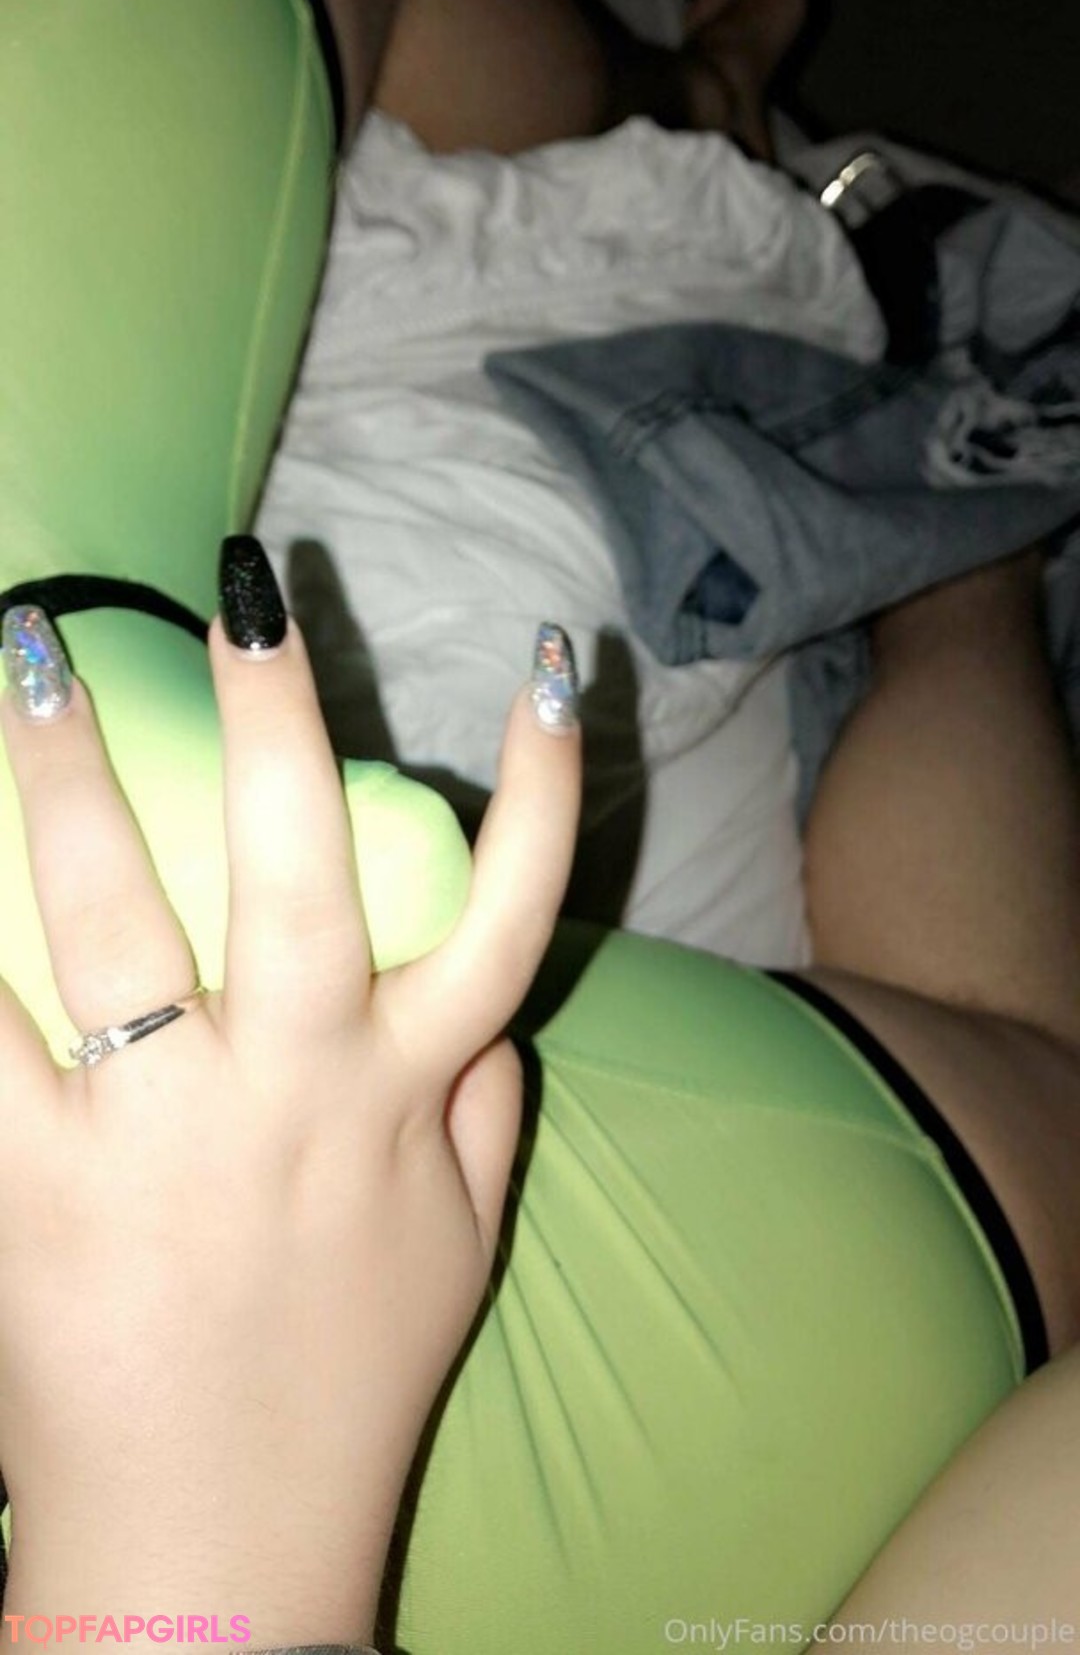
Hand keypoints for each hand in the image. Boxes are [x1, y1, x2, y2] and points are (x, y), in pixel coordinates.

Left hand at [0, 568, 579, 1645]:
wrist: (216, 1551)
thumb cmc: (349, 1384)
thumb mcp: (462, 1245)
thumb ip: (487, 1104)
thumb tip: (495, 1000)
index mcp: (409, 1094)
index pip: (511, 911)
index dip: (546, 783)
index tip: (558, 658)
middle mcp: (297, 1090)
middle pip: (303, 869)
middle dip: (277, 711)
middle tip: (241, 586)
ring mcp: (164, 1132)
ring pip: (117, 919)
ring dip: (68, 780)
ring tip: (23, 664)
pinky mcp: (38, 1186)